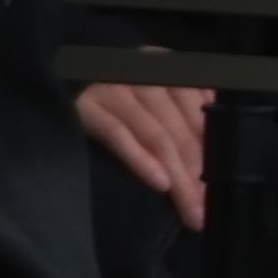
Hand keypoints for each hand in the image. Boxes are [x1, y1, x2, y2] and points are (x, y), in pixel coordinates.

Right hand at [79, 77, 218, 225]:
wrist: (53, 89)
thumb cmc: (119, 105)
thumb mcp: (159, 105)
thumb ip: (189, 120)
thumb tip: (223, 159)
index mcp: (169, 68)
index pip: (202, 112)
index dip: (217, 151)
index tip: (223, 187)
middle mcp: (144, 72)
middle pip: (181, 129)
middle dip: (197, 173)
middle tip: (206, 209)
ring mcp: (115, 87)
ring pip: (156, 135)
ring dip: (177, 174)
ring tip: (190, 206)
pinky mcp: (86, 105)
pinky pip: (119, 135)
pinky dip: (141, 159)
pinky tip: (159, 184)